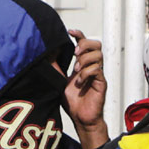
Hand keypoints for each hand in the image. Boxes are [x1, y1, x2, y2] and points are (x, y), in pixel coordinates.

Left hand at [63, 29, 107, 148]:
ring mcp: (97, 75)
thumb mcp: (59, 79)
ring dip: (85, 60)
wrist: (80, 118)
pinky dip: (86, 73)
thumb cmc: (72, 102)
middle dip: (85, 45)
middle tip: (75, 54)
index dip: (79, 34)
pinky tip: (80, 82)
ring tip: (76, 70)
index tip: (70, 31)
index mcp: (83, 64)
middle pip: (97, 45)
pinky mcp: (101, 83)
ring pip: (98, 56)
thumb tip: (47, 53)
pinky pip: (97, 70)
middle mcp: (92, 67)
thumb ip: (57, 66)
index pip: (85, 43)